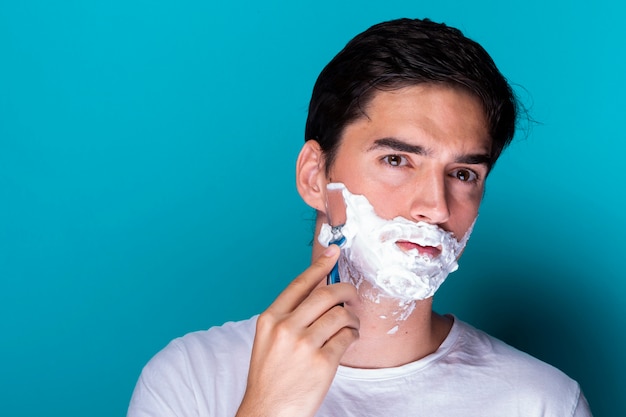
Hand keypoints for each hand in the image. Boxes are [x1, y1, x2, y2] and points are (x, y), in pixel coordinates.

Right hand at [236, 245, 359, 416]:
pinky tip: (348, 340)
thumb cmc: (270, 376)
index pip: (300, 283)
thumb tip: (321, 291)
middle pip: (326, 294)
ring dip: (352, 318)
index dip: (320, 265)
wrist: (267, 412)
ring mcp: (304, 345)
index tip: (334, 252)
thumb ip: (290, 315)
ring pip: (341, 315)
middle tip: (353, 295)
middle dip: (346, 290)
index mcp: (270, 319)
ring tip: (351, 325)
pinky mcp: (322, 362)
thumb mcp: (269, 339)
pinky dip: (353, 336)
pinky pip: (347, 338)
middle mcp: (286, 328)